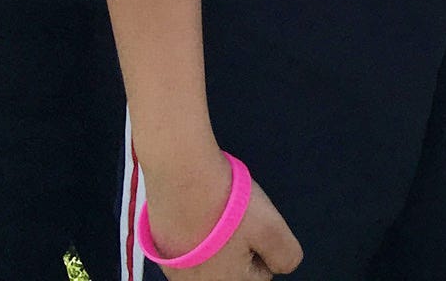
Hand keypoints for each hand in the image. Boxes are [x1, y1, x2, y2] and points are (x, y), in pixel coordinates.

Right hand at [145, 159, 300, 278]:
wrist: (180, 175)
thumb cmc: (226, 204)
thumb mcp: (272, 229)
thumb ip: (286, 254)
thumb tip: (284, 265)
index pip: (261, 275)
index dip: (263, 246)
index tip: (253, 224)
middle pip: (234, 269)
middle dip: (240, 246)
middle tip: (235, 218)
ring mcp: (175, 271)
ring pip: (212, 258)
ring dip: (217, 241)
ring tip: (216, 212)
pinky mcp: (160, 251)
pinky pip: (188, 248)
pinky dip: (195, 233)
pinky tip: (197, 212)